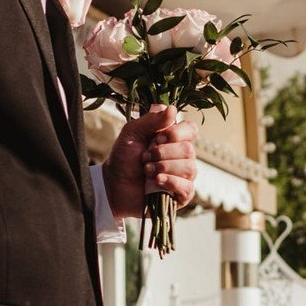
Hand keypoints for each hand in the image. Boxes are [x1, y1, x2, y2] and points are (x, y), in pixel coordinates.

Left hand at [104, 103, 196, 217]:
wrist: (113, 185)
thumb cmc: (123, 157)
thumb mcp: (133, 132)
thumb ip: (152, 120)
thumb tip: (173, 109)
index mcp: (174, 139)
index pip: (191, 130)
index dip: (177, 133)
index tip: (157, 137)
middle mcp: (182, 157)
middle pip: (189, 149)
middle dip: (163, 153)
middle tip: (145, 156)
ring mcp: (183, 177)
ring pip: (189, 168)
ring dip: (163, 167)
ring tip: (146, 170)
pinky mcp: (181, 196)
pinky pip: (188, 187)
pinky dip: (171, 182)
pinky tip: (156, 181)